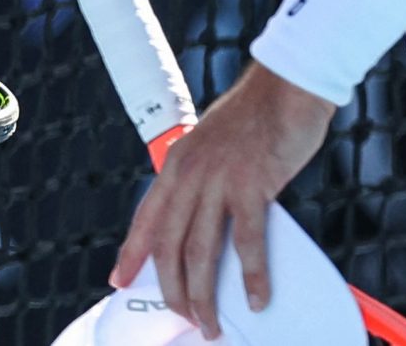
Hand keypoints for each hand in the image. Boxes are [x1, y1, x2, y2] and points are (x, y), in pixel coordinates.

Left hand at [110, 63, 336, 338]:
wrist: (287, 84)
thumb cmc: (258, 116)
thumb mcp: (215, 146)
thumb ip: (207, 181)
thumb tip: (212, 224)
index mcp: (178, 162)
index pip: (146, 217)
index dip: (131, 253)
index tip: (118, 281)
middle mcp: (190, 172)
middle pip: (169, 245)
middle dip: (173, 289)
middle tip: (185, 317)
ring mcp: (218, 179)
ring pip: (200, 252)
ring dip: (204, 296)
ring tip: (211, 325)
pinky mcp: (251, 184)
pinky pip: (247, 242)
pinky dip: (252, 276)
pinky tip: (257, 299)